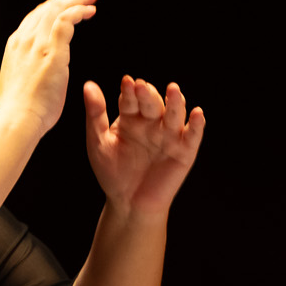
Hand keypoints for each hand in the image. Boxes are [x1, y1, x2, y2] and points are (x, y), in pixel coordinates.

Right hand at [0, 0, 97, 136]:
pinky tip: (90, 10)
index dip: (55, 6)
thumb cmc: (22, 111)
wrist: (17, 120)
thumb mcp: (20, 81)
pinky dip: (79, 11)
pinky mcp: (51, 50)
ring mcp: (36, 43)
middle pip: (47, 7)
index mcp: (16, 45)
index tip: (69, 3)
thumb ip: (30, 68)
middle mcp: (24, 39)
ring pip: (57, 9)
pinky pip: (66, 20)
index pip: (36, 16)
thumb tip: (41, 68)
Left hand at [82, 75, 205, 217]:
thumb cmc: (112, 172)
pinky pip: (192, 136)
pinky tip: (197, 113)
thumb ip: (95, 114)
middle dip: (148, 95)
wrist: (128, 203)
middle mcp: (152, 122)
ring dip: (175, 102)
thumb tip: (89, 85)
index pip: (131, 100)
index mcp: (131, 117)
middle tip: (142, 87)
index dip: (130, 91)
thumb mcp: (98, 142)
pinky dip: (196, 125)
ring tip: (173, 90)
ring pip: (174, 114)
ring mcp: (169, 135)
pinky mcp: (185, 151)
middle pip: (153, 104)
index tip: (127, 82)